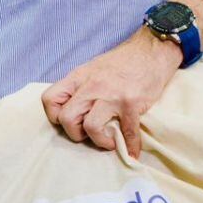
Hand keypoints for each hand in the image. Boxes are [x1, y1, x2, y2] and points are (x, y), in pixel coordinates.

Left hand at [40, 30, 180, 156]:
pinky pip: (127, 132)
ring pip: (90, 127)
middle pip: (66, 118)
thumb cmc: (122, 61)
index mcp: (78, 77)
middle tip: (88, 134)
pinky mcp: (131, 104)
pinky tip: (132, 152)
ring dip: (99, 141)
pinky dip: (130, 147)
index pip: (50, 99)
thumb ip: (81, 86)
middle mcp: (91, 86)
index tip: (68, 121)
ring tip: (109, 141)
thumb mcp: (93, 68)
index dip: (55, 116)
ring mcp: (111, 95)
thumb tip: (73, 107)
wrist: (152, 51)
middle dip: (75, 133)